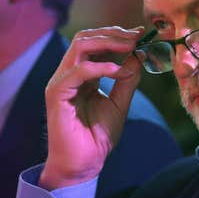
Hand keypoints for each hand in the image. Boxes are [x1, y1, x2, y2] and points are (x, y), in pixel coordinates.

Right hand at [40, 26, 144, 189]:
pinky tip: (119, 71)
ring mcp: (61, 82)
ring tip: (131, 46)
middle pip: (86, 38)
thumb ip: (127, 79)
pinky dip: (101, 67)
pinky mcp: (57, 94)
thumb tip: (140, 55)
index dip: (117, 35)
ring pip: (80, 46)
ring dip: (108, 42)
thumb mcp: (119, 102)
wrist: (83, 164)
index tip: (141, 34)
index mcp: (81, 74)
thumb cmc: (97, 136)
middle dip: (113, 33)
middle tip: (137, 35)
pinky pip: (78, 71)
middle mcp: (68, 74)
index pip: (94, 43)